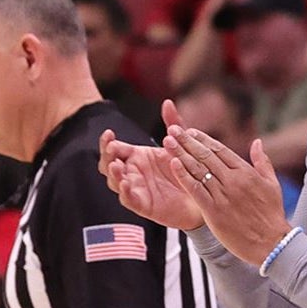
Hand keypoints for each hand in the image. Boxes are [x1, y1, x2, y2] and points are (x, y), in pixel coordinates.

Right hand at [99, 101, 204, 230]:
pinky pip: (128, 199)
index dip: (107, 142)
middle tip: (110, 148)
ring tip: (116, 165)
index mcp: (136, 156)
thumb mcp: (180, 144)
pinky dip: (124, 192)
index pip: (114, 147)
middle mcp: (132, 171)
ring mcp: (135, 188)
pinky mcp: (142, 205)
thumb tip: (167, 102)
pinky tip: (125, 184)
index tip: (109, 133)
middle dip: (106, 156)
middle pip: (108, 164)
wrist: (200, 194)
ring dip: (113, 173)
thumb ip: (173, 124)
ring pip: (114, 181)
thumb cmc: (186, 169)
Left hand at [162, 123, 292, 266]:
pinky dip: (183, 176)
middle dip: (187, 141)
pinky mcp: (213, 211)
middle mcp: (233, 180)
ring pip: (197, 170)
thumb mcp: (272, 184)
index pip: (220, 150)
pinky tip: (173, 164)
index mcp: (246, 172)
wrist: (271, 243)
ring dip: (180, 154)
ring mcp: (222, 195)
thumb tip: (256, 142)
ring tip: (168, 141)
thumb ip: (262, 162)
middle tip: (173, 129)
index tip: (190, 131)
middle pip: (205, 156)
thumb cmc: (272, 215)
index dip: (203, 139)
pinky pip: (195, 190)